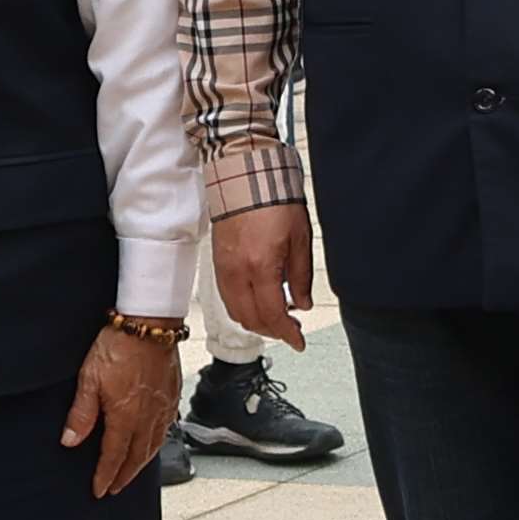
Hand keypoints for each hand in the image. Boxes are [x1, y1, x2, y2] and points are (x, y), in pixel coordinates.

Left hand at [65, 322, 181, 496]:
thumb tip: (70, 441)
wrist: (150, 322)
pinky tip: (153, 441)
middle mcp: (148, 417)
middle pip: (137, 457)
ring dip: (141, 463)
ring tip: (132, 472)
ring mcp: (163, 406)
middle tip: (115, 488)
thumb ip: (81, 413)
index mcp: (126, 416)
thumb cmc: (118, 345)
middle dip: (124, 475)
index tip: (100, 489)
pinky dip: (157, 442)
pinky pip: (166, 428)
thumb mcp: (89, 378)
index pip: (114, 456)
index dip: (106, 475)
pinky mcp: (173, 394)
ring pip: (154, 445)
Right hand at [213, 198, 314, 346]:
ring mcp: (223, 269)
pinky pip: (227, 298)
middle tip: (291, 331)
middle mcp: (237, 272)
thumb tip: (302, 304)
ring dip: (257, 322)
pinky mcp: (216, 263)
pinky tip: (258, 302)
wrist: (245, 177)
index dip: (287, 334)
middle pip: (252, 320)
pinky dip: (243, 308)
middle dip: (273, 331)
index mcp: (260, 266)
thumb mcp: (300, 238)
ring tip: (277, 318)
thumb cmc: (274, 200)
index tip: (298, 342)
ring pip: (236, 312)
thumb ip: (301, 276)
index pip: (273, 314)